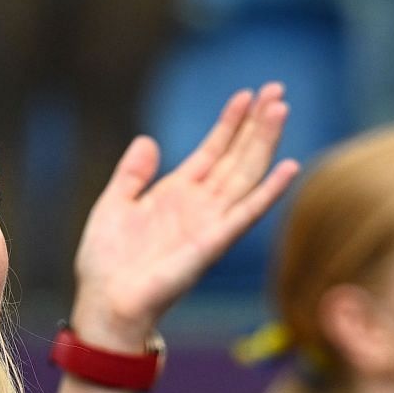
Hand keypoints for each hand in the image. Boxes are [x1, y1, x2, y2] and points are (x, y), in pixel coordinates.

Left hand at [70, 84, 297, 347]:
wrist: (105, 303)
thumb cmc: (106, 262)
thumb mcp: (113, 204)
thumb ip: (132, 173)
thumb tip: (148, 140)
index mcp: (176, 193)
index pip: (213, 150)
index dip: (230, 122)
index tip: (248, 93)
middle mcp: (200, 205)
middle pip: (236, 156)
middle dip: (256, 124)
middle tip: (277, 89)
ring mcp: (209, 223)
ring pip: (246, 175)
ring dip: (264, 143)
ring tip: (281, 109)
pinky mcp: (212, 244)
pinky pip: (246, 215)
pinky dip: (268, 193)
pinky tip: (288, 168)